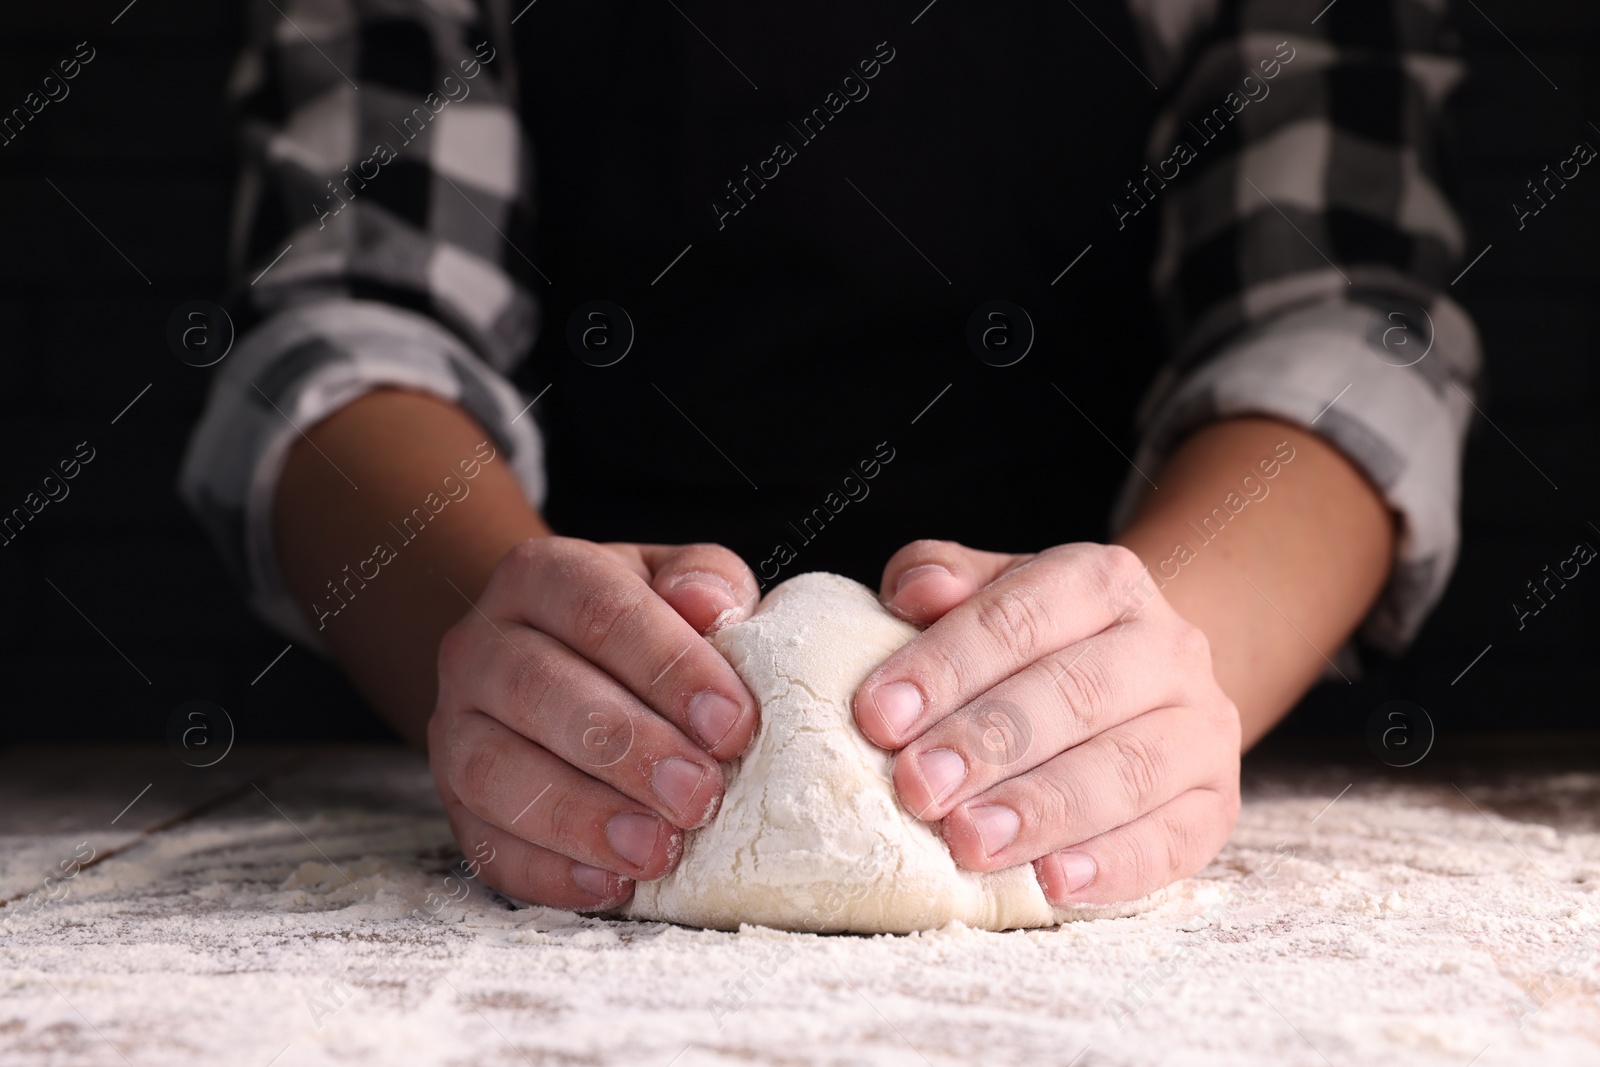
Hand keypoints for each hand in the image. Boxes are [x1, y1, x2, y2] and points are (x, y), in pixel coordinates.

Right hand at [429, 537, 760, 910]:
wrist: (557, 656)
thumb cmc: (640, 625)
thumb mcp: (677, 583)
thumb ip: (704, 581)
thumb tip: (711, 605)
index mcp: (541, 576)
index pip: (598, 609)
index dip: (667, 666)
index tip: (731, 722)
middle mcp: (481, 645)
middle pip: (539, 689)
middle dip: (627, 749)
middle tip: (700, 795)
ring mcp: (456, 725)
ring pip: (495, 772)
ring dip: (581, 817)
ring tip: (659, 851)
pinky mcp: (454, 803)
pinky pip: (485, 844)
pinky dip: (549, 872)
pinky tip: (611, 886)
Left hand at [852, 541, 1240, 904]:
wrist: (1139, 685)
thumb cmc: (1034, 645)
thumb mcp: (989, 594)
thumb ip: (942, 580)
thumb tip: (913, 592)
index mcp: (1101, 581)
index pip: (1020, 615)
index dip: (947, 665)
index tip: (878, 716)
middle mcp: (1166, 646)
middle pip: (1076, 693)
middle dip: (988, 744)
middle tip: (917, 788)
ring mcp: (1201, 727)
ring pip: (1128, 769)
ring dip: (1044, 810)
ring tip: (971, 842)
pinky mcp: (1219, 803)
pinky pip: (1174, 840)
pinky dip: (1114, 866)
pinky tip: (1053, 884)